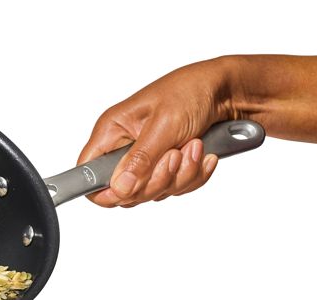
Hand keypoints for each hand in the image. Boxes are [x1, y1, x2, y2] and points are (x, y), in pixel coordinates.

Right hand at [78, 58, 234, 207]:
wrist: (229, 90)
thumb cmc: (193, 90)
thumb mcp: (165, 123)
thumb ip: (140, 159)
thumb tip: (119, 187)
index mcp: (112, 131)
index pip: (87, 173)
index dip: (104, 190)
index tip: (129, 189)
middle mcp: (125, 148)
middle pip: (124, 192)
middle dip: (156, 180)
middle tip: (174, 154)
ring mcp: (146, 162)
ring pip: (152, 193)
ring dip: (180, 175)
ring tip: (194, 146)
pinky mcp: (167, 170)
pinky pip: (174, 190)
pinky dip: (193, 175)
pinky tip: (201, 152)